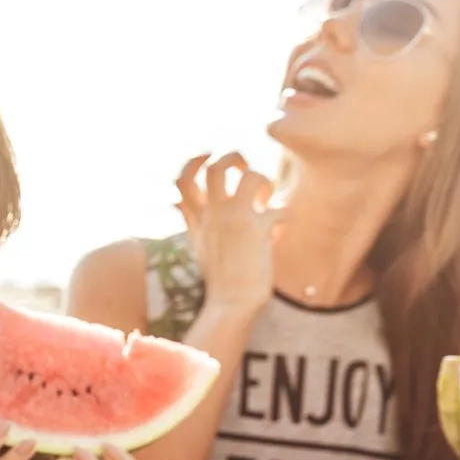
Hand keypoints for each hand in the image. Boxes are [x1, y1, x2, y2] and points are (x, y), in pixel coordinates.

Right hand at [176, 151, 283, 318]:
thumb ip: (191, 219)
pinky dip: (283, 219)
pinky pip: (279, 210)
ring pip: (251, 177)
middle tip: (245, 168)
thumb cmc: (219, 277)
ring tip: (265, 200)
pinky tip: (279, 235)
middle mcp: (214, 215)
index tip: (210, 156)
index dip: (196, 160)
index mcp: (198, 218)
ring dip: (264, 182)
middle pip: (216, 167)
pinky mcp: (258, 230)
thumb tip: (176, 203)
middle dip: (235, 157)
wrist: (230, 303)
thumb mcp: (197, 244)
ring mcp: (235, 220)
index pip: (183, 179)